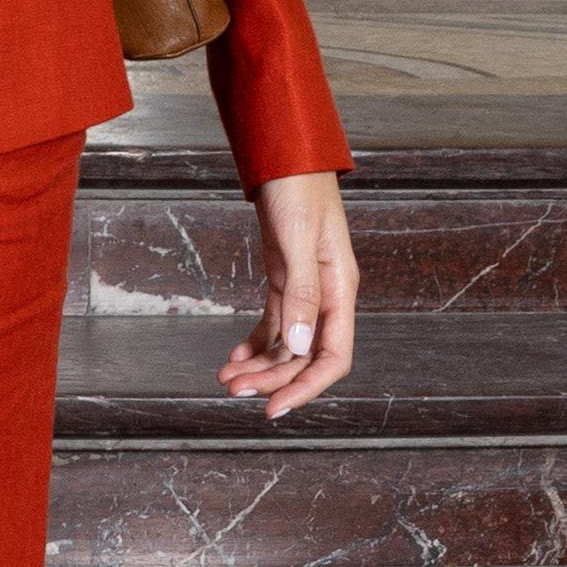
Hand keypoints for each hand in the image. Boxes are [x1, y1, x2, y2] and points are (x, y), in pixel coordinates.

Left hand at [221, 169, 356, 417]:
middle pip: (305, 357)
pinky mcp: (285, 280)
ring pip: (288, 345)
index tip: (274, 409)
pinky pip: (275, 323)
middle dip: (272, 379)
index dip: (306, 388)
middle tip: (233, 390)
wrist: (285, 158)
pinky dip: (256, 343)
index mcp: (341, 289)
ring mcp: (306, 290)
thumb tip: (300, 346)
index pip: (332, 357)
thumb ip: (302, 294)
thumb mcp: (298, 240)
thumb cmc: (297, 190)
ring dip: (260, 365)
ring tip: (226, 377)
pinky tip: (235, 355)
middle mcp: (327, 296)